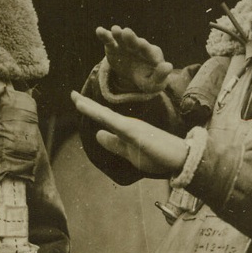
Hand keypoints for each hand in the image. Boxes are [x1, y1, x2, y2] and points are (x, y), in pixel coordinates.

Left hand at [71, 91, 187, 176]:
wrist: (180, 158)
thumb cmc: (159, 155)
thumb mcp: (130, 153)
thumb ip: (115, 144)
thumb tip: (97, 134)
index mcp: (126, 128)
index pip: (103, 118)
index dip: (89, 109)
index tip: (75, 100)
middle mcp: (127, 124)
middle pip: (102, 113)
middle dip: (86, 104)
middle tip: (71, 94)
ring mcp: (132, 128)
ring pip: (107, 116)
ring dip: (92, 109)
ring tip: (77, 100)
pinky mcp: (136, 134)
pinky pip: (117, 125)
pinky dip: (105, 118)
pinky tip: (98, 117)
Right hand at [96, 25, 173, 92]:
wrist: (137, 77)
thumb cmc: (150, 80)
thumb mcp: (155, 82)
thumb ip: (161, 75)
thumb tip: (169, 66)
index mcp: (152, 54)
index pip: (149, 51)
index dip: (145, 48)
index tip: (142, 44)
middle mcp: (139, 47)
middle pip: (136, 42)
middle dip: (131, 38)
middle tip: (126, 32)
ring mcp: (126, 46)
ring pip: (122, 38)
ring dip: (118, 34)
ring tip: (114, 29)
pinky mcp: (114, 47)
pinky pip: (110, 41)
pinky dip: (105, 35)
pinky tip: (99, 30)